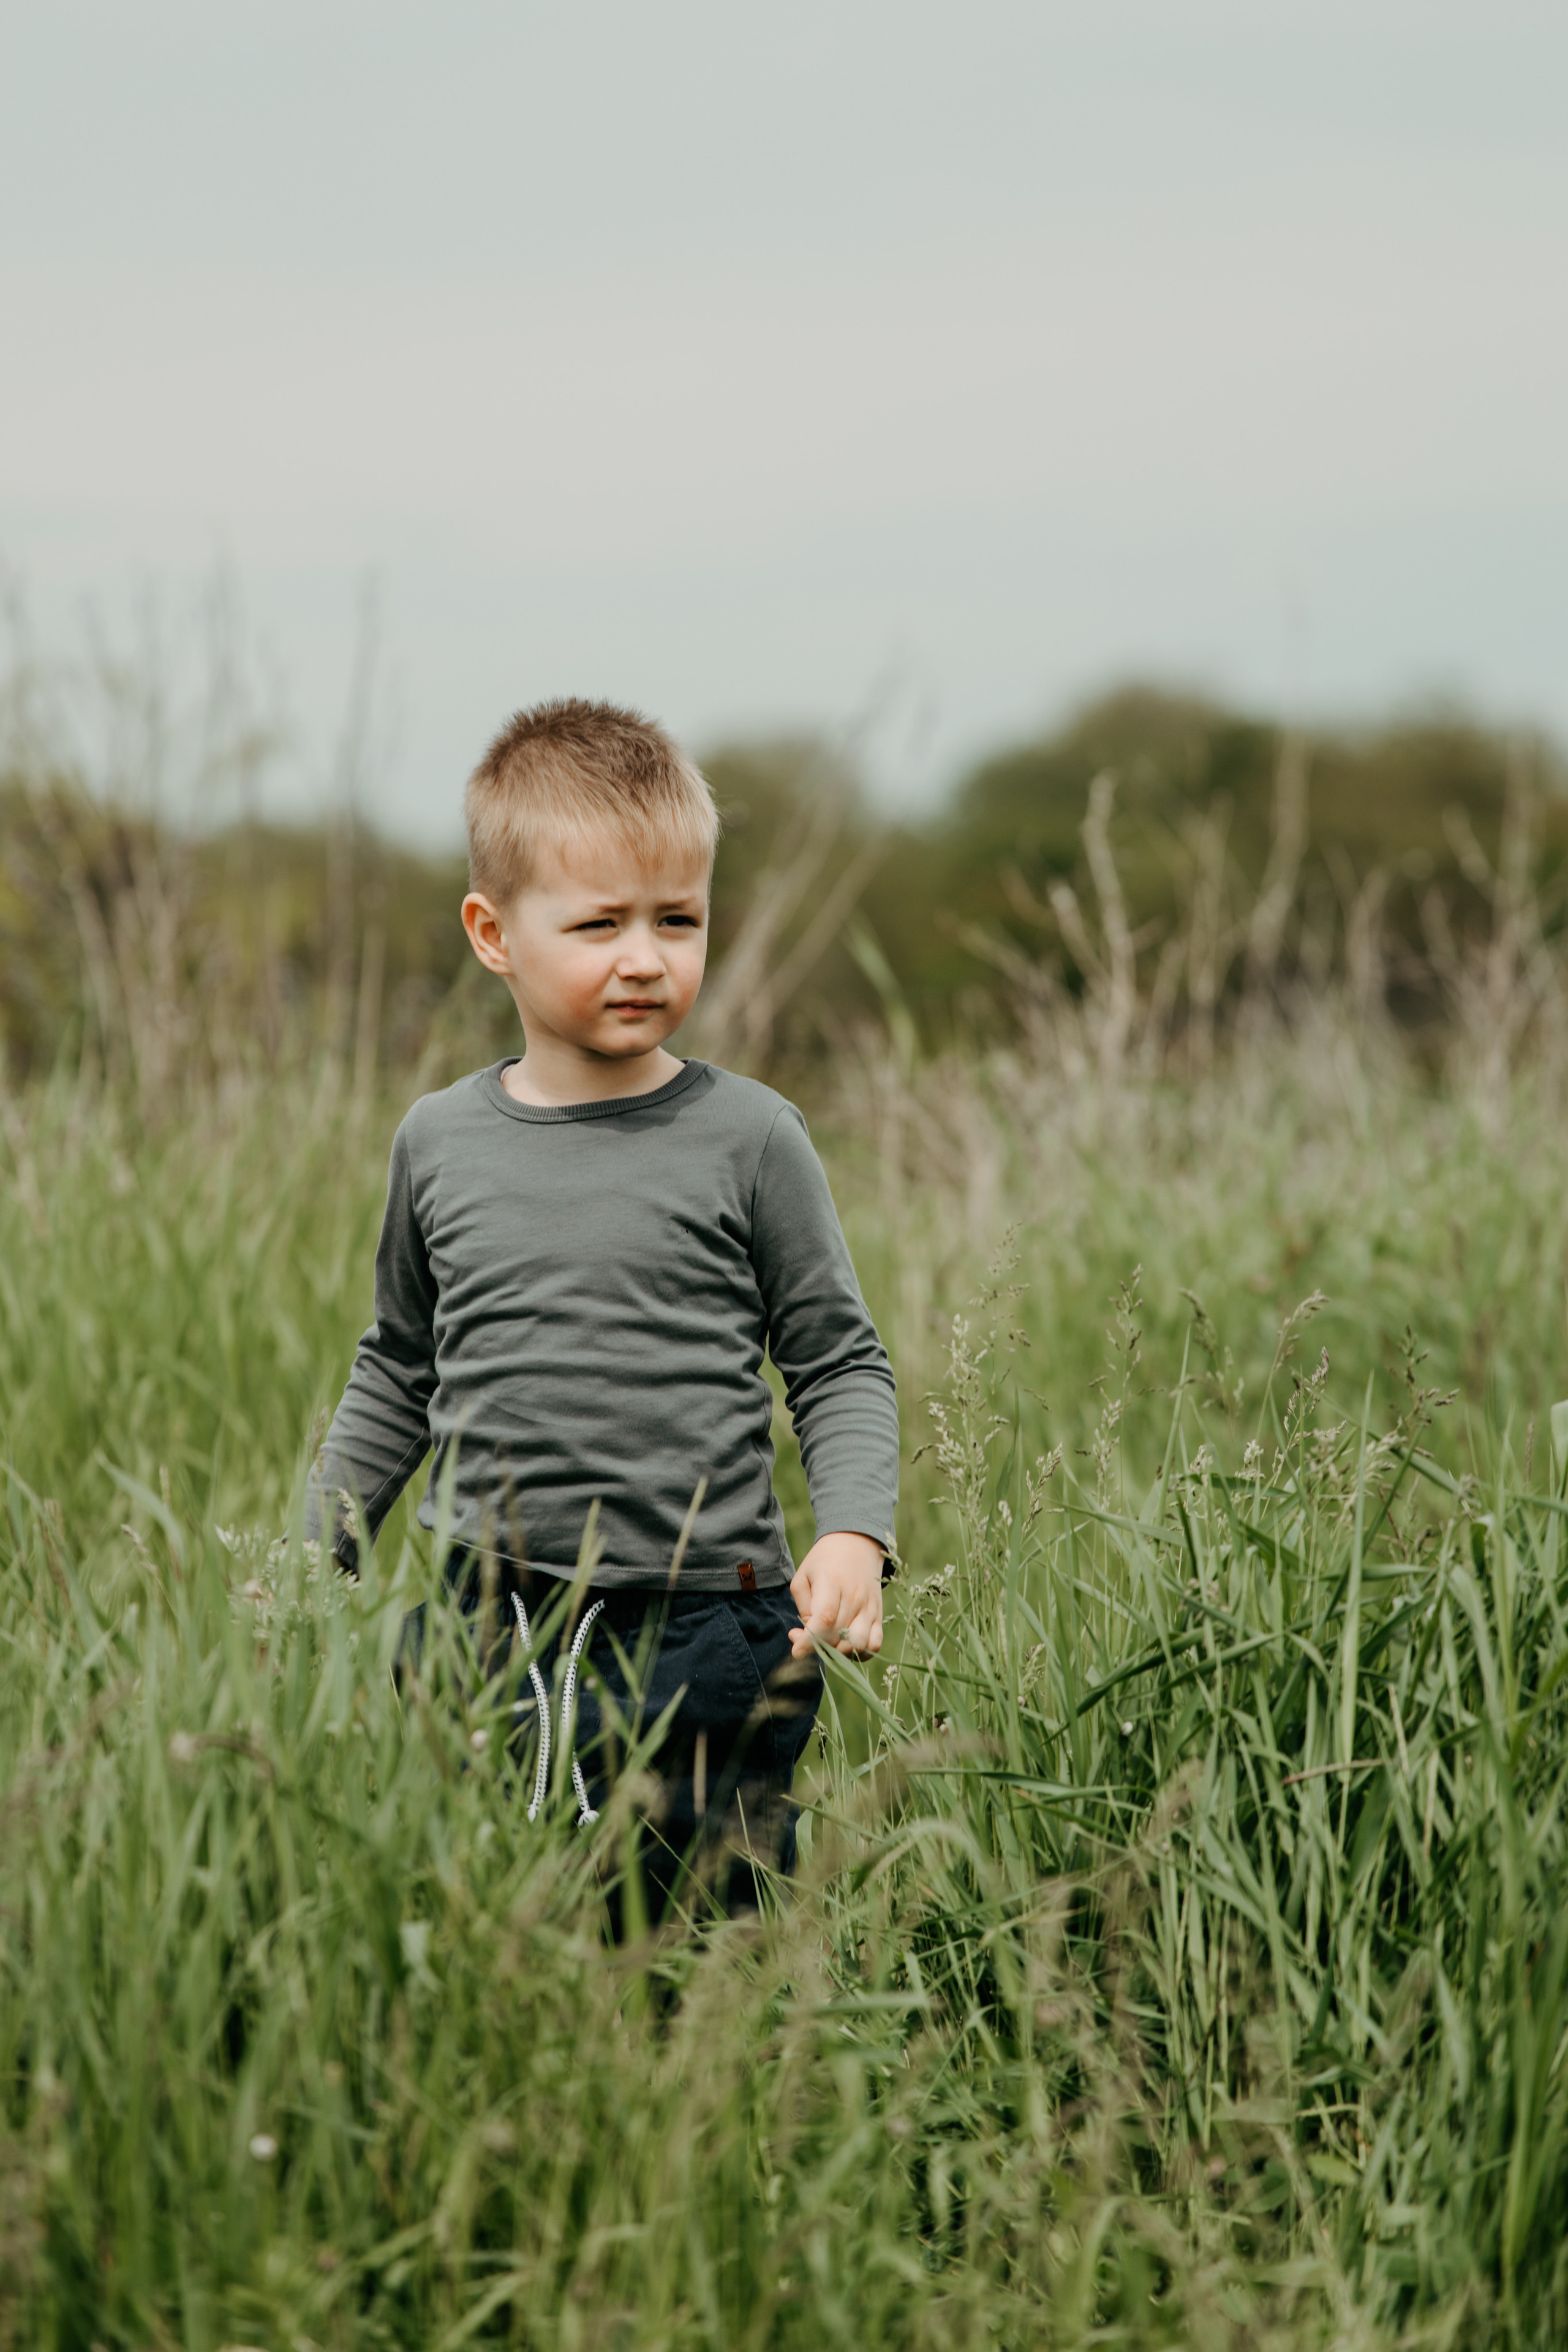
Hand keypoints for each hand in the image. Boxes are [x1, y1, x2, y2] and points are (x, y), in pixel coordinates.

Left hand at [789, 1530, 884, 1659]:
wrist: (856, 1543)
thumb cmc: (823, 1562)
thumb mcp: (803, 1577)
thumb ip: (803, 1609)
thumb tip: (806, 1637)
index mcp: (832, 1582)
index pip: (824, 1619)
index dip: (809, 1640)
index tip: (796, 1651)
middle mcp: (855, 1596)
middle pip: (837, 1635)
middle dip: (817, 1645)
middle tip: (805, 1636)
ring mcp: (870, 1607)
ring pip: (858, 1645)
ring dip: (839, 1652)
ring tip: (827, 1640)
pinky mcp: (879, 1614)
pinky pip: (875, 1644)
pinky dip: (861, 1653)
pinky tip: (846, 1644)